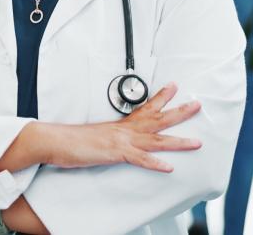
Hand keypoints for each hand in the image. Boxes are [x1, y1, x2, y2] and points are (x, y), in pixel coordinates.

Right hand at [47, 82, 201, 172]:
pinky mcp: (115, 153)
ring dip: (178, 141)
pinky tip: (168, 167)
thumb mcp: (96, 137)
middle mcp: (124, 130)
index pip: (145, 108)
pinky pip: (138, 159)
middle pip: (157, 119)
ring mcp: (120, 141)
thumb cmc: (73, 140)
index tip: (174, 87)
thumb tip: (115, 142)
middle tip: (197, 105)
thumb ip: (109, 139)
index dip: (161, 98)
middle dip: (179, 112)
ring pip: (155, 140)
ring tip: (196, 142)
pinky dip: (154, 163)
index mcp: (120, 126)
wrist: (55, 140)